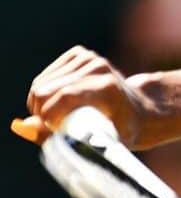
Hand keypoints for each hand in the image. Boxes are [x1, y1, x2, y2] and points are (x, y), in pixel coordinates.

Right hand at [15, 46, 150, 146]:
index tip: (51, 130)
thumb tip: (19, 126)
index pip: (65, 96)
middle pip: (46, 89)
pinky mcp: (79, 54)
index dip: (48, 115)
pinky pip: (46, 75)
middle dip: (40, 112)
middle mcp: (98, 67)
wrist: (144, 110)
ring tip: (55, 118)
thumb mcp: (97, 143)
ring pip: (41, 83)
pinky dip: (44, 91)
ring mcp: (89, 57)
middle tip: (53, 128)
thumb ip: (58, 138)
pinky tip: (57, 103)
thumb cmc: (123, 132)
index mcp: (108, 87)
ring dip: (40, 104)